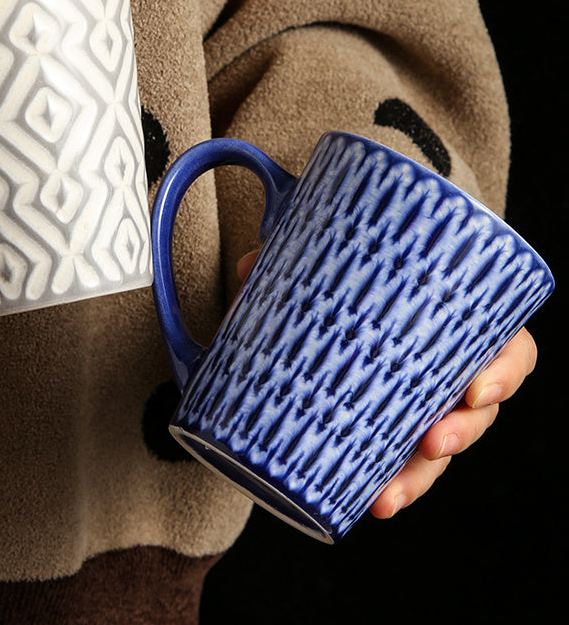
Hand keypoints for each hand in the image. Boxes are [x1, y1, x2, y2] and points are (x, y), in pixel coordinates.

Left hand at [235, 249, 537, 518]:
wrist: (350, 293)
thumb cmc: (362, 276)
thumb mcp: (338, 261)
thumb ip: (297, 258)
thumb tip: (249, 269)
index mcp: (459, 323)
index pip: (510, 348)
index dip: (505, 371)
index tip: (476, 389)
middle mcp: (451, 368)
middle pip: (479, 410)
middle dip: (462, 434)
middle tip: (433, 443)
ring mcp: (424, 401)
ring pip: (441, 447)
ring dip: (421, 477)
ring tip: (388, 498)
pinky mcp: (394, 424)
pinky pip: (403, 459)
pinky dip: (390, 481)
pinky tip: (371, 502)